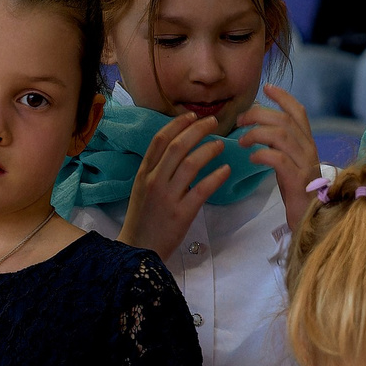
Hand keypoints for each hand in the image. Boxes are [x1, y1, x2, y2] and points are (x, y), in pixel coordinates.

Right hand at [117, 112, 238, 256]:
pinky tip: (225, 170)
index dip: (177, 124)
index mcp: (144, 173)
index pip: (160, 140)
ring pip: (190, 164)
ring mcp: (167, 197)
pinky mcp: (181, 213)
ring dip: (208, 150)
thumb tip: (178, 148)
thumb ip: (156, 169)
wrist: (139, 249)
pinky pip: (202, 189)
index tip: (192, 115)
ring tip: (221, 145)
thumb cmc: (143, 218)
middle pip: (177, 146)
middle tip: (213, 122)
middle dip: (197, 130)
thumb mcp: (141, 188)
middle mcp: (154, 181)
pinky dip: (216, 177)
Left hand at [237, 87, 319, 233]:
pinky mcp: (297, 180)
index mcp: (308, 144)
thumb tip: (261, 133)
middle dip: (259, 115)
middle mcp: (310, 150)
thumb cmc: (298, 194)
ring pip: (281, 135)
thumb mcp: (289, 165)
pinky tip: (252, 159)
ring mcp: (305, 164)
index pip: (299, 112)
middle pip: (284, 120)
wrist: (312, 222)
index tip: (266, 87)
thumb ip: (281, 148)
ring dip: (256, 134)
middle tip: (240, 120)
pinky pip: (278, 158)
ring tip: (242, 142)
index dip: (283, 97)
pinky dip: (261, 155)